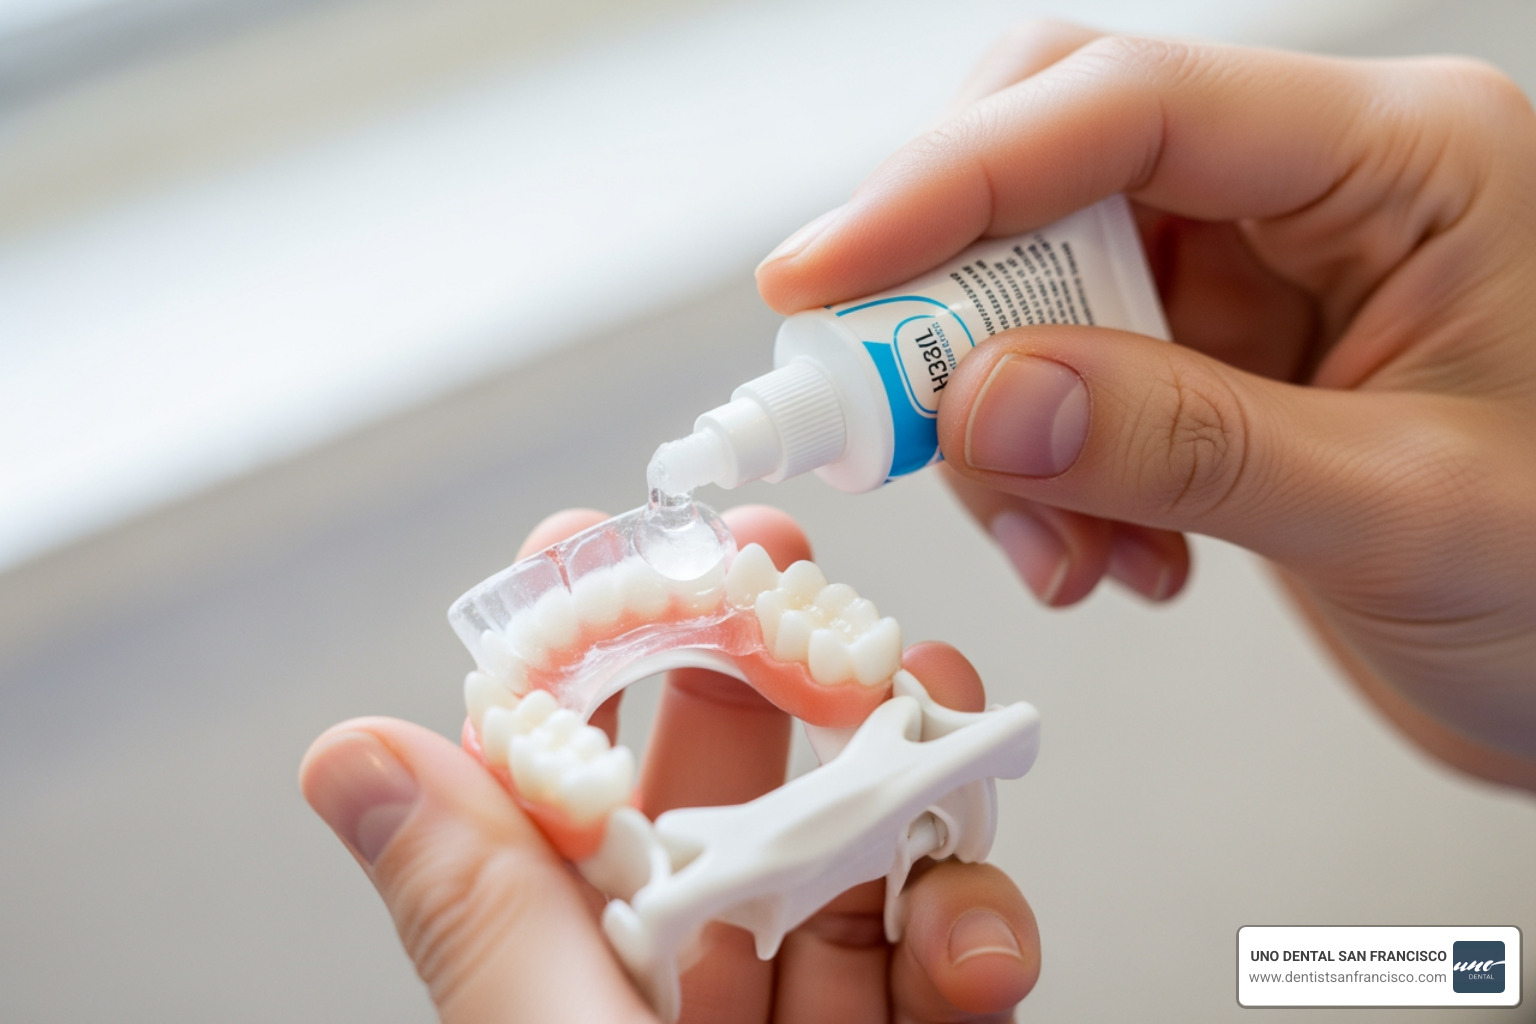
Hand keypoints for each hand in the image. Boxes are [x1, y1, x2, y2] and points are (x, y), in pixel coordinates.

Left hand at [300, 505, 1039, 1021]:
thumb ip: (480, 915)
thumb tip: (350, 757)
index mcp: (576, 962)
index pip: (567, 775)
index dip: (584, 644)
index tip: (601, 533)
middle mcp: (689, 971)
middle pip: (735, 778)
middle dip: (776, 661)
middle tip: (794, 565)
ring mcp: (812, 1005)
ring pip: (868, 847)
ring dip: (906, 785)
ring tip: (926, 727)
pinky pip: (959, 951)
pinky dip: (980, 932)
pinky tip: (966, 951)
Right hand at [756, 23, 1535, 789]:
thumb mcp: (1403, 513)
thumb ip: (1188, 444)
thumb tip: (984, 400)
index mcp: (1403, 160)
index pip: (1131, 103)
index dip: (953, 179)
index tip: (822, 275)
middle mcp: (1315, 189)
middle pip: (1054, 172)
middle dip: (954, 304)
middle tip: (899, 420)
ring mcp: (1258, 272)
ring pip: (1039, 288)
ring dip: (1003, 424)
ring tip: (1068, 550)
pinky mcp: (1215, 353)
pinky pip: (1066, 378)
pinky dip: (1046, 473)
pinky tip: (1117, 554)